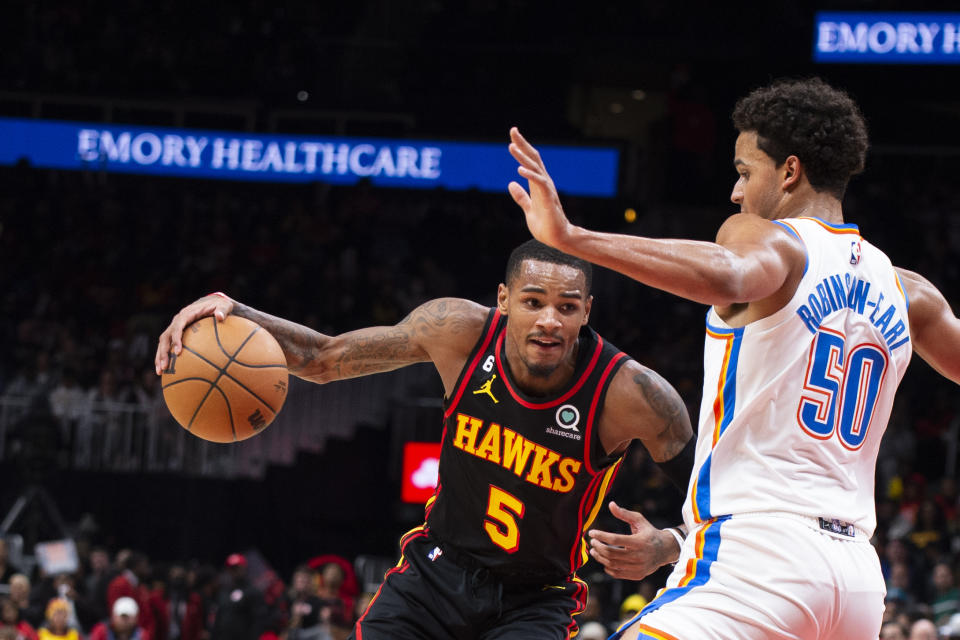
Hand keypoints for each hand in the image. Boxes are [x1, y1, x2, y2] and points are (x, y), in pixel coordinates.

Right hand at [155, 293, 234, 374]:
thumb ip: (222, 310)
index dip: (176, 339)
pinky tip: (166, 371)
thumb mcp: (224, 306)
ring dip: (159, 357)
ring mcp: (175, 327)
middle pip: (165, 337)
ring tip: (160, 372)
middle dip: (163, 352)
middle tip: (165, 366)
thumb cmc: (220, 306)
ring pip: (163, 343)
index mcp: (186, 314)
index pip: (177, 326)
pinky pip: (167, 346)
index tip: (178, 353)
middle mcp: (177, 321)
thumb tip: (220, 316)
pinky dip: (165, 357)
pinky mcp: (176, 333)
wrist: (213, 303)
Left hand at [507, 127, 573, 247]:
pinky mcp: (548, 198)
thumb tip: (511, 183)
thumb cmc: (546, 225)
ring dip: (523, 157)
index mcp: (537, 184)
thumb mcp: (528, 209)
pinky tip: (519, 169)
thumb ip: (521, 197)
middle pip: (533, 158)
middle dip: (522, 144)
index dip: (521, 148)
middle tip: (513, 130)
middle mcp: (543, 183)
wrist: (557, 239)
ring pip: (535, 168)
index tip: (512, 136)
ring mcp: (547, 189)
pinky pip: (539, 183)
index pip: (529, 161)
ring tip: (511, 146)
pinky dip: (530, 175)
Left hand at [587, 502, 680, 580]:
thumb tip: (610, 504)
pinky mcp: (637, 575)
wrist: (665, 550)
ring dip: (600, 557)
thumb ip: (624, 513)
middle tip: (592, 542)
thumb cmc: (649, 532)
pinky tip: (604, 560)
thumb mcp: (639, 520)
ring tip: (594, 550)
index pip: (615, 540)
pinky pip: (617, 573)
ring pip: (612, 564)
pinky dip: (608, 567)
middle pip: (611, 553)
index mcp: (639, 542)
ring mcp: (638, 567)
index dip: (601, 536)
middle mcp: (639, 556)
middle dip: (598, 547)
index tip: (591, 532)